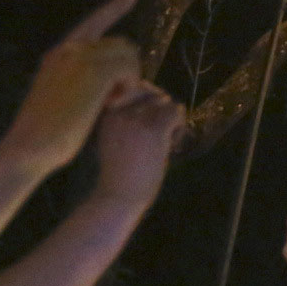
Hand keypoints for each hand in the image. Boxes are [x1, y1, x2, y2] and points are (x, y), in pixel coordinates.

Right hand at [0, 0, 143, 174]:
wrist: (30, 145)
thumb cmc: (46, 133)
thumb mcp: (61, 98)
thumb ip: (78, 81)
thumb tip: (107, 79)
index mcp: (59, 55)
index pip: (93, 23)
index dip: (114, 7)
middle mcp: (69, 50)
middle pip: (120, 44)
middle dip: (126, 69)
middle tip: (113, 99)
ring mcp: (81, 58)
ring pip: (128, 55)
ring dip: (129, 80)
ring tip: (111, 104)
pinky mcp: (94, 72)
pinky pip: (129, 69)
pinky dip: (128, 88)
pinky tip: (112, 105)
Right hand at [89, 86, 182, 206]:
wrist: (117, 196)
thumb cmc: (117, 175)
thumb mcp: (113, 140)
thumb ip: (127, 121)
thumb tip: (154, 105)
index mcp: (106, 113)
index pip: (132, 89)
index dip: (146, 103)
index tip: (148, 123)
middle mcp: (119, 110)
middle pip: (150, 92)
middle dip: (160, 107)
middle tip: (163, 130)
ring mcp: (136, 118)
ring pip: (165, 101)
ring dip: (170, 118)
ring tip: (168, 139)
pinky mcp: (153, 129)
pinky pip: (175, 112)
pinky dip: (179, 125)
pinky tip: (174, 143)